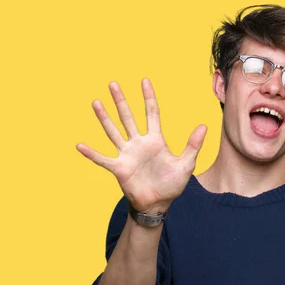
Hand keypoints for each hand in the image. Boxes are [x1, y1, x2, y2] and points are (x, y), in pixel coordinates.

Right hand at [77, 79, 206, 212]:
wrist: (158, 204)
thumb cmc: (171, 185)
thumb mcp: (186, 164)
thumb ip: (193, 146)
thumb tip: (204, 126)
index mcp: (155, 140)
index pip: (151, 113)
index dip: (148, 97)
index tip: (144, 80)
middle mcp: (139, 143)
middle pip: (128, 117)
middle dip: (121, 101)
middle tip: (113, 83)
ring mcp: (127, 154)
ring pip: (114, 132)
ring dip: (104, 118)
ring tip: (96, 102)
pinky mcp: (119, 168)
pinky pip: (103, 159)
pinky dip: (91, 153)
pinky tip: (79, 145)